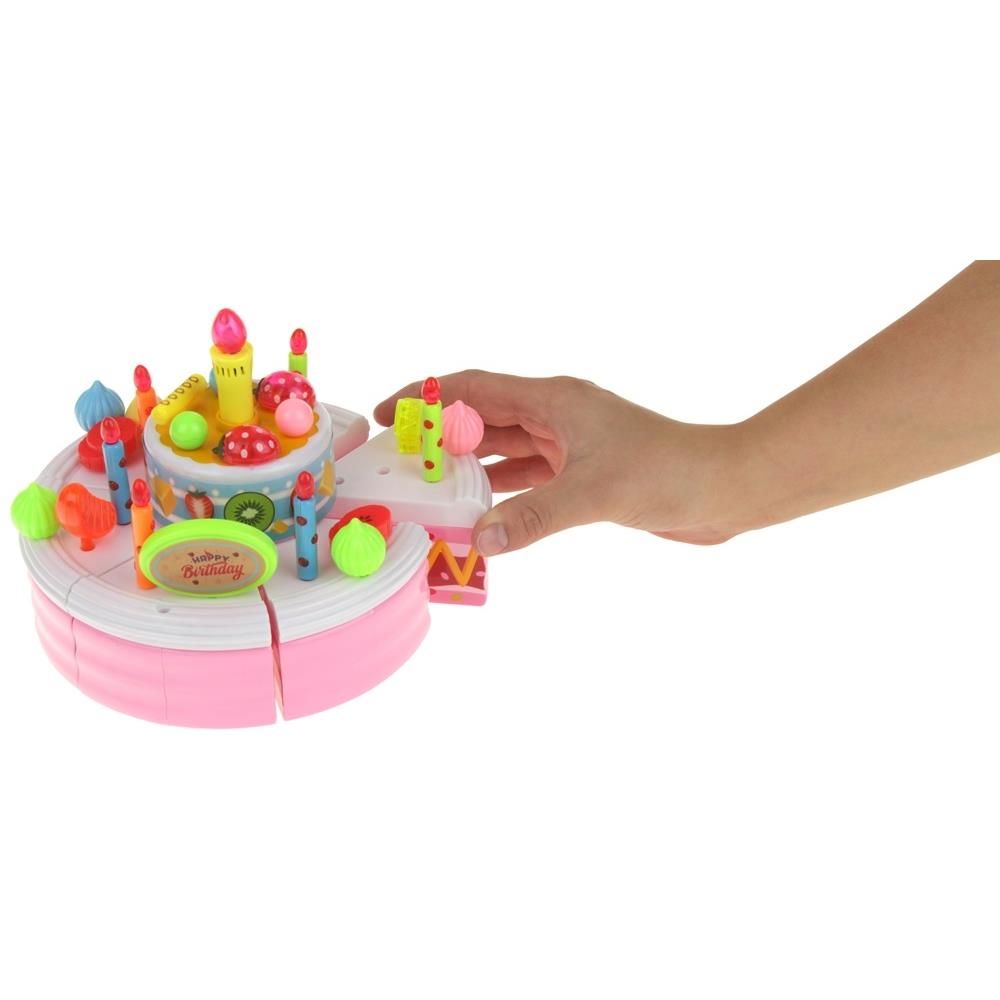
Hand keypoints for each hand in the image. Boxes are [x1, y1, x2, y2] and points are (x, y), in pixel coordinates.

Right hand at [374, 371, 744, 554]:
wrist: (724, 487)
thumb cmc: (671, 471)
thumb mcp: (595, 492)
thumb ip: (535, 516)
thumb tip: (479, 540)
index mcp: (556, 400)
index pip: (476, 388)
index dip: (428, 396)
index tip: (390, 413)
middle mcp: (558, 416)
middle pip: (484, 419)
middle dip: (441, 437)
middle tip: (399, 461)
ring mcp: (570, 446)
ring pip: (504, 451)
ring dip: (469, 469)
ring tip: (427, 490)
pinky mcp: (582, 474)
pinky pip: (528, 480)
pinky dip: (502, 494)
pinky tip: (478, 513)